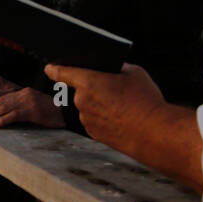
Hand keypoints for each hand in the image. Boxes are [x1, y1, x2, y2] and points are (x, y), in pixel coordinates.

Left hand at [0, 87, 64, 128]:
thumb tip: (3, 120)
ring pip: (4, 108)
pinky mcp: (33, 110)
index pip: (2, 99)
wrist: (69, 111)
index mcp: (24, 93)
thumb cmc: (53, 113)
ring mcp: (28, 102)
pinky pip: (15, 115)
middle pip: (0, 103)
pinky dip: (4, 120)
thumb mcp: (35, 110)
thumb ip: (20, 111)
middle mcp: (24, 95)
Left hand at [44, 62, 202, 191]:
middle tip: (114, 89)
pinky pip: (94, 120)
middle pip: (81, 90)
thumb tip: (109, 70)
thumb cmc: (144, 101)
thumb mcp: (133, 72)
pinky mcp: (92, 133)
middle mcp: (81, 101)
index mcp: (88, 82)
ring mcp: (85, 119)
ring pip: (88, 106)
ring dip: (99, 104)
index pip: (62, 72)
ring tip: (122, 105)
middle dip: (94, 88)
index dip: (54, 69)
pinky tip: (120, 117)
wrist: (153, 133)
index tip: (49, 68)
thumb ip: (116, 68)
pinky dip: (103, 118)